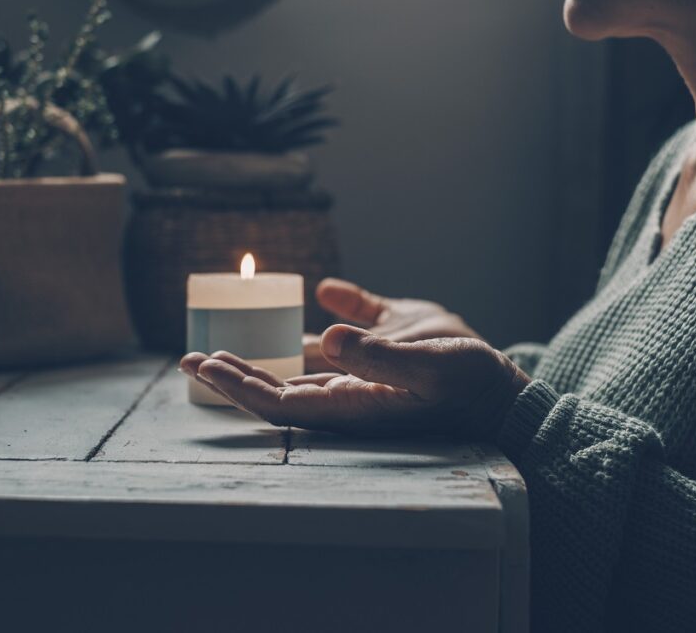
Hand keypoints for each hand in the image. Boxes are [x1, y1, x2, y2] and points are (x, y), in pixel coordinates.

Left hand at [181, 324, 529, 439]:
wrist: (502, 384)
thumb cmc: (467, 382)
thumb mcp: (427, 366)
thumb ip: (378, 355)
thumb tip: (325, 339)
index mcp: (352, 403)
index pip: (280, 402)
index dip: (239, 386)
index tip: (205, 365)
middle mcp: (350, 389)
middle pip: (280, 387)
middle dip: (235, 374)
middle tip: (193, 356)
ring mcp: (365, 367)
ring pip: (304, 365)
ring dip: (266, 354)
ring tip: (227, 341)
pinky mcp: (386, 342)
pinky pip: (350, 329)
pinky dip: (332, 312)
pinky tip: (325, 293)